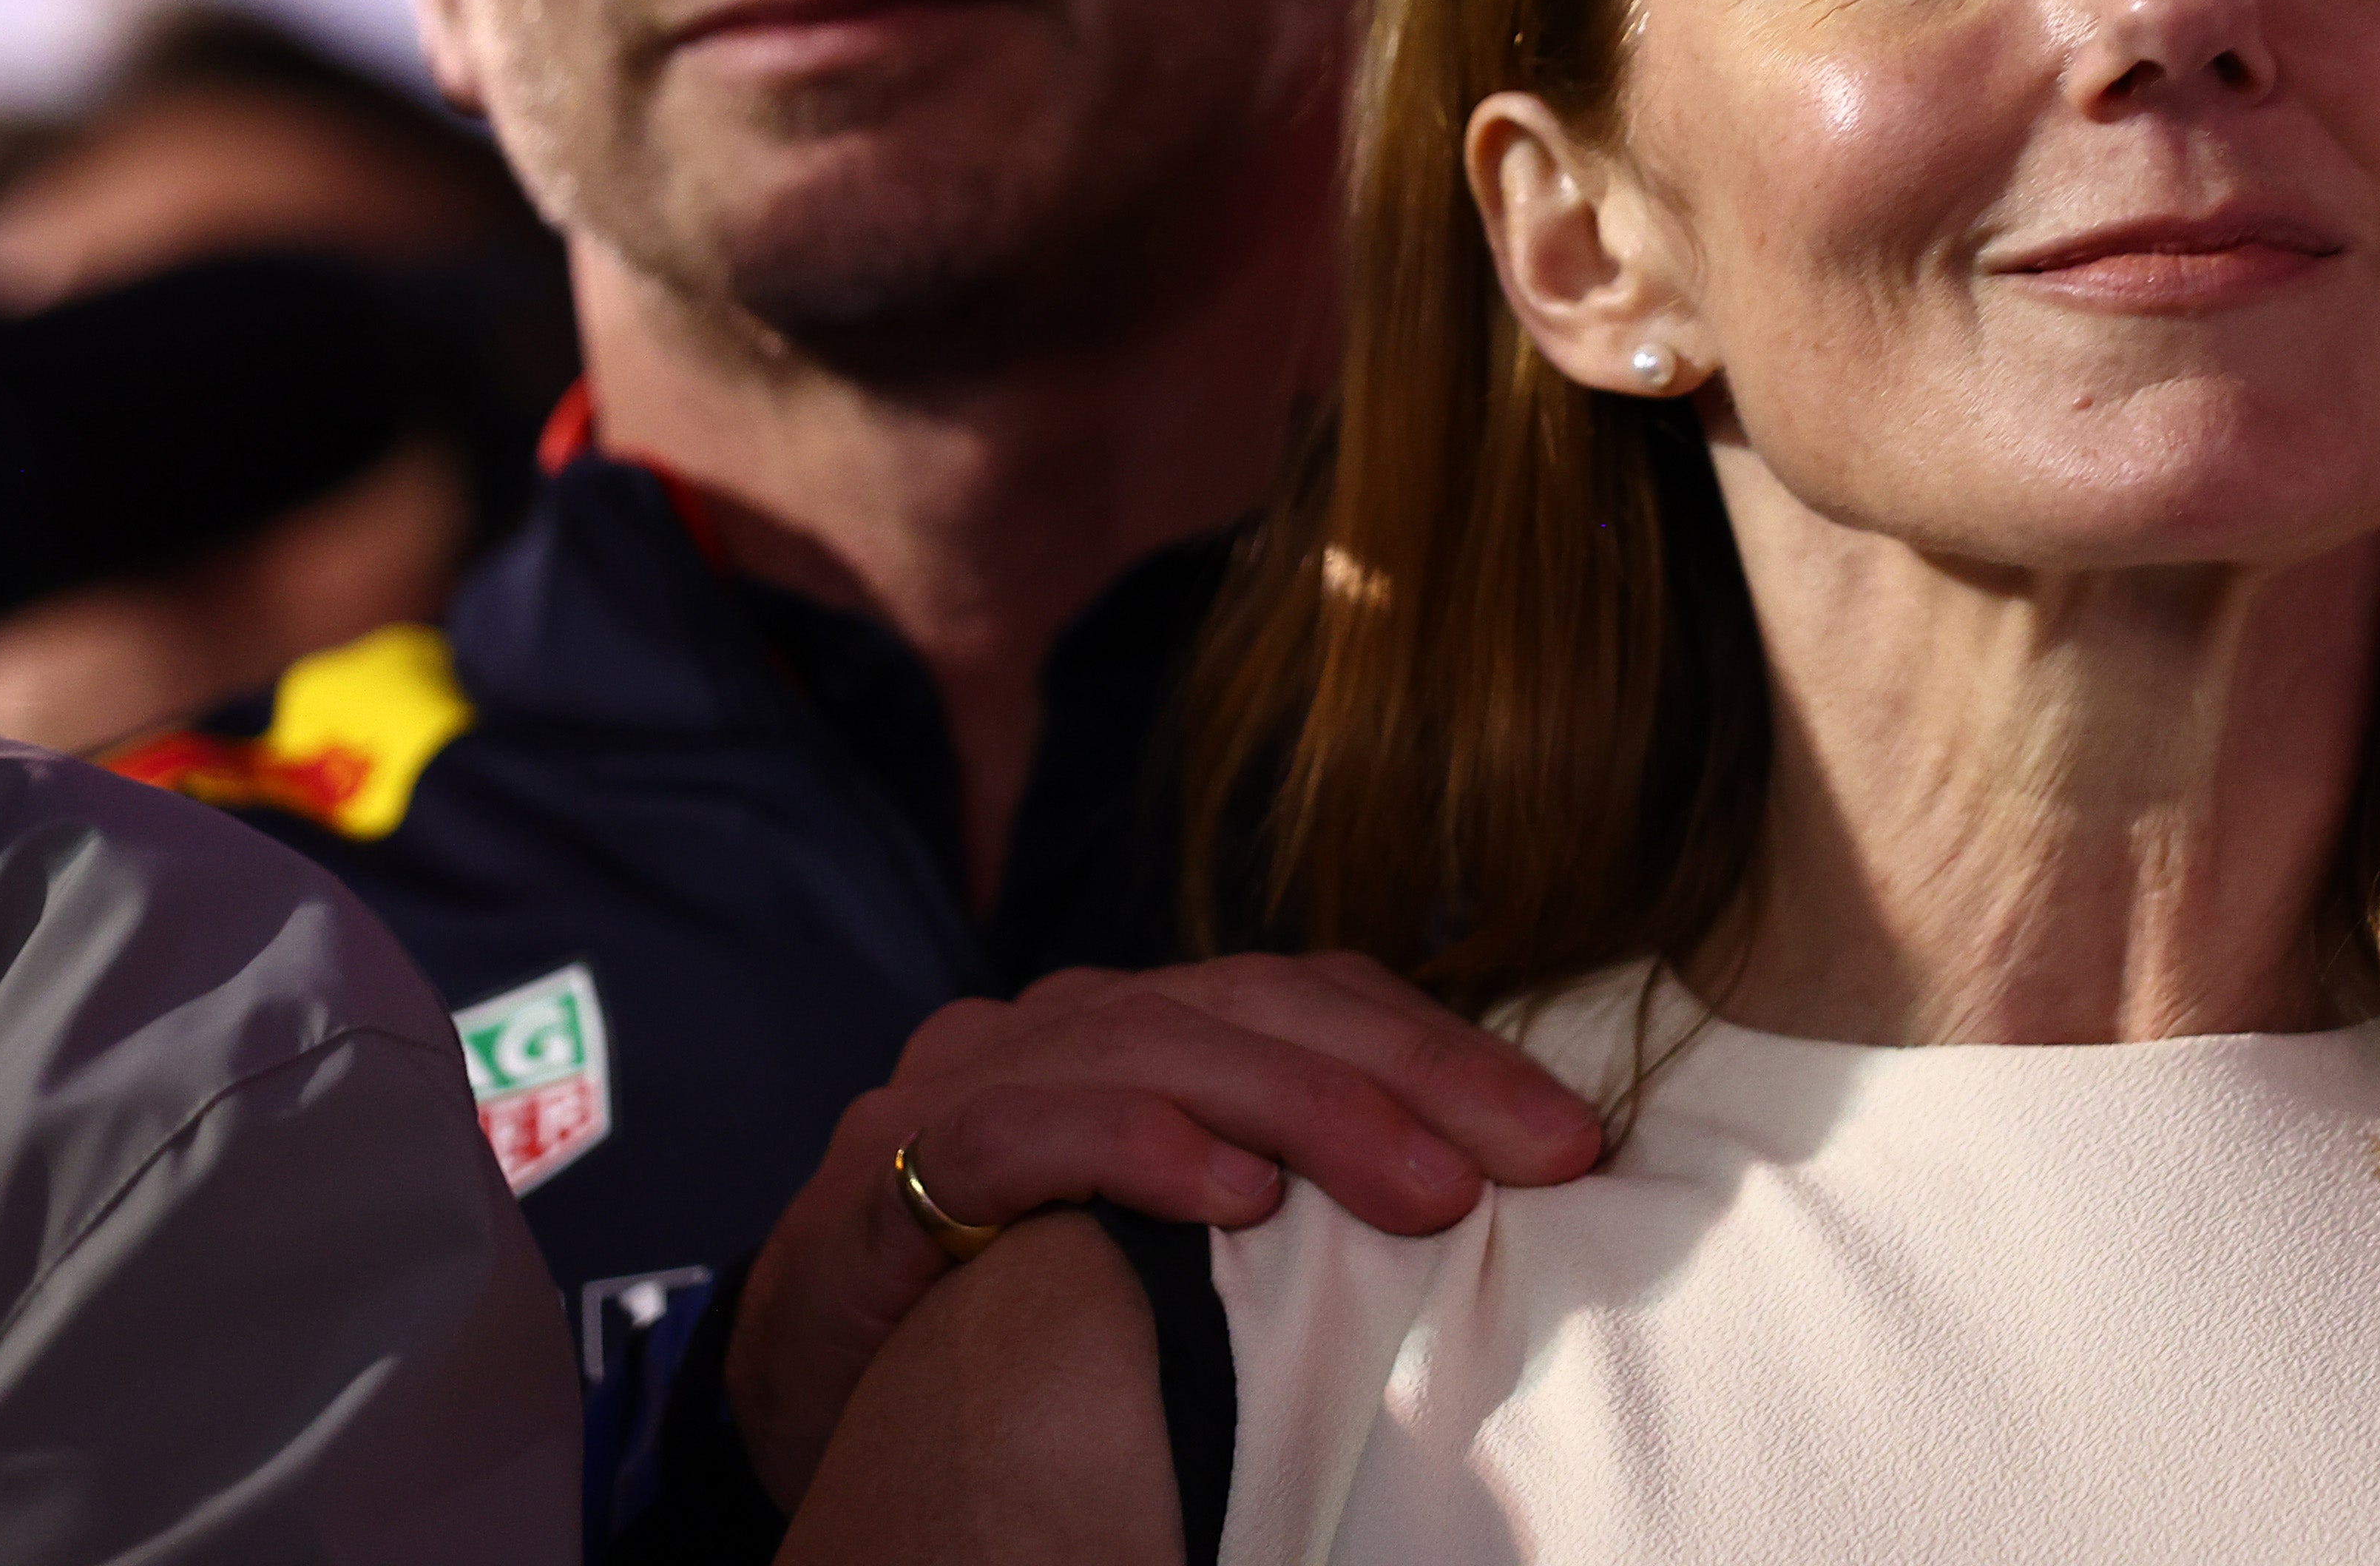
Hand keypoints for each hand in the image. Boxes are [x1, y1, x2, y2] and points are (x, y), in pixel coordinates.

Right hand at [727, 952, 1603, 1510]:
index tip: (1575, 1136)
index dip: (1448, 1050)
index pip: (1315, 997)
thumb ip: (1285, 1188)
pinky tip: (1234, 1199)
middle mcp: (1064, 1021)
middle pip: (1262, 1005)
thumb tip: (1476, 1203)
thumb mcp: (1171, 1230)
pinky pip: (1026, 1131)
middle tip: (1546, 1153)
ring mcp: (972, 1076)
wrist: (803, 1382)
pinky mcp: (893, 1165)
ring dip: (1311, 1112)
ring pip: (1163, 1049)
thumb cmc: (1015, 1304)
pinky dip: (1138, 1147)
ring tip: (1430, 1188)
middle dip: (1418, 1076)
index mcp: (1144, 1024)